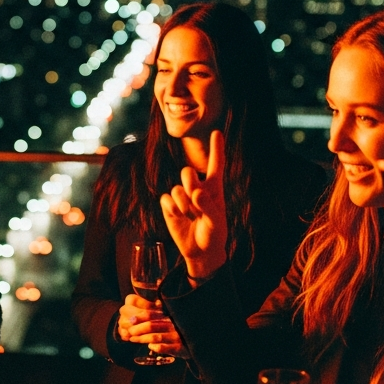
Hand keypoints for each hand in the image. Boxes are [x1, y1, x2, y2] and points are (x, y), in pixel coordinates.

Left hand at [117, 293, 186, 356]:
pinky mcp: (179, 348)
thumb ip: (155, 317)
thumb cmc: (176, 330)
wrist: (196, 344)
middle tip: (130, 332)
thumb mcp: (168, 320)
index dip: (140, 317)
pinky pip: (164, 348)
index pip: (152, 314)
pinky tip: (151, 346)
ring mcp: (176, 336)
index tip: (131, 320)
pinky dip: (156, 347)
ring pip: (155, 337)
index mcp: (169, 316)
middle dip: (138, 329)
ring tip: (133, 339)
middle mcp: (173, 325)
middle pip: (151, 326)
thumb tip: (133, 318)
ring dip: (142, 338)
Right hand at [160, 129, 227, 281]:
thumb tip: (196, 192)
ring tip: (191, 216)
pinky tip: (179, 218)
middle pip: (187, 172)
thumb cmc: (213, 234)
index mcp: (214, 188)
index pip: (215, 164)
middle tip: (196, 199)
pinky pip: (166, 200)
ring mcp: (182, 196)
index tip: (217, 132)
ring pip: (176, 189)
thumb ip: (208, 206)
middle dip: (190, 183)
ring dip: (183, 204)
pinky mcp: (170, 206)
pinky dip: (173, 210)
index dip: (216, 148)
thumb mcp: (216, 222)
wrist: (200, 251)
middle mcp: (197, 188)